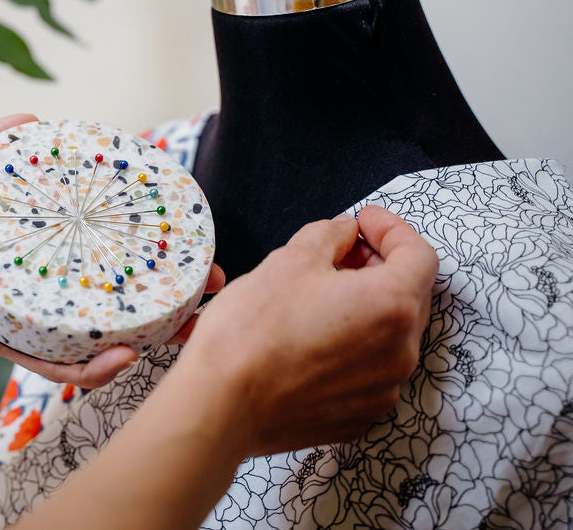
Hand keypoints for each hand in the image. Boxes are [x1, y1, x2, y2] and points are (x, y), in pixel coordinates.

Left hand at [0, 114, 222, 388]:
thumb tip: (39, 117)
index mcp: (21, 243)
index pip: (90, 242)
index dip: (138, 238)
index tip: (181, 226)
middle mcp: (26, 282)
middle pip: (105, 291)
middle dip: (161, 293)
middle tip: (205, 282)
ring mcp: (14, 314)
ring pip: (89, 331)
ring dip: (142, 331)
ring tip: (185, 320)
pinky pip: (46, 357)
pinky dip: (87, 364)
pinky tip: (125, 353)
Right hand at [176, 206, 437, 455]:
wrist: (221, 404)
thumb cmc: (253, 329)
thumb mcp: (288, 259)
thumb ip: (329, 235)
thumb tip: (345, 233)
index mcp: (391, 305)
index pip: (419, 256)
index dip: (392, 230)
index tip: (363, 222)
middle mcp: (401, 353)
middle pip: (409, 297)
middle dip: (379, 268)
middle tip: (340, 254)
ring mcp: (382, 391)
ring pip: (390, 337)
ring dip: (366, 309)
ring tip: (321, 298)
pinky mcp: (359, 417)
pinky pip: (370, 372)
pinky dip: (354, 349)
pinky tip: (313, 340)